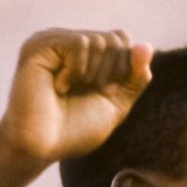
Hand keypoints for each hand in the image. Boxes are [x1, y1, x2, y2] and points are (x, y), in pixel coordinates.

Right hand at [0, 28, 153, 162]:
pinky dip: (77, 70)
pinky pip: (80, 42)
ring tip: (68, 91)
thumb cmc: (74, 131)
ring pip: (100, 40)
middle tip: (82, 93)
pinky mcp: (40, 44)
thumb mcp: (116, 104)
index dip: (123, 70)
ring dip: (92, 75)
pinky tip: (58, 86)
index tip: (100, 94)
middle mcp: (69, 42)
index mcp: (85, 54)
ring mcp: (53, 41)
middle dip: (110, 74)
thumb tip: (147, 45)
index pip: (122, 40)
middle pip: (116, 39)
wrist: (42, 147)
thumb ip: (134, 78)